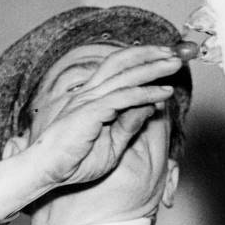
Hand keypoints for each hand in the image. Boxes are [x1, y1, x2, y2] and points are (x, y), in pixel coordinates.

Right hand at [27, 45, 181, 188]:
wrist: (49, 171)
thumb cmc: (76, 161)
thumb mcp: (113, 144)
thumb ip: (130, 124)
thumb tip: (151, 107)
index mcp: (92, 97)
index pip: (120, 70)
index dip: (143, 61)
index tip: (166, 60)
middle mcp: (91, 93)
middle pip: (123, 63)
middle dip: (151, 54)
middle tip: (175, 52)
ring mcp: (90, 100)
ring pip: (126, 76)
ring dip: (153, 68)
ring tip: (175, 63)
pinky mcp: (91, 111)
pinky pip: (124, 98)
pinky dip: (146, 94)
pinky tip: (165, 93)